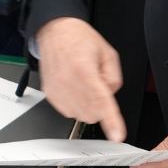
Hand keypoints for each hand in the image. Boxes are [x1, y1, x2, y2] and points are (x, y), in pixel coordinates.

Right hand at [36, 17, 125, 141]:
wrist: (55, 32)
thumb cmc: (79, 39)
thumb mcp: (108, 52)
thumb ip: (114, 77)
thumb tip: (110, 96)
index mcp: (83, 69)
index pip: (101, 100)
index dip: (111, 121)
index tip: (117, 135)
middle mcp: (67, 81)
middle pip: (92, 113)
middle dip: (101, 106)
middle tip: (98, 85)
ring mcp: (56, 90)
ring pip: (80, 115)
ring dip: (88, 107)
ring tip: (85, 84)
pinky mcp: (50, 95)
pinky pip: (68, 112)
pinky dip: (76, 105)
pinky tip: (76, 88)